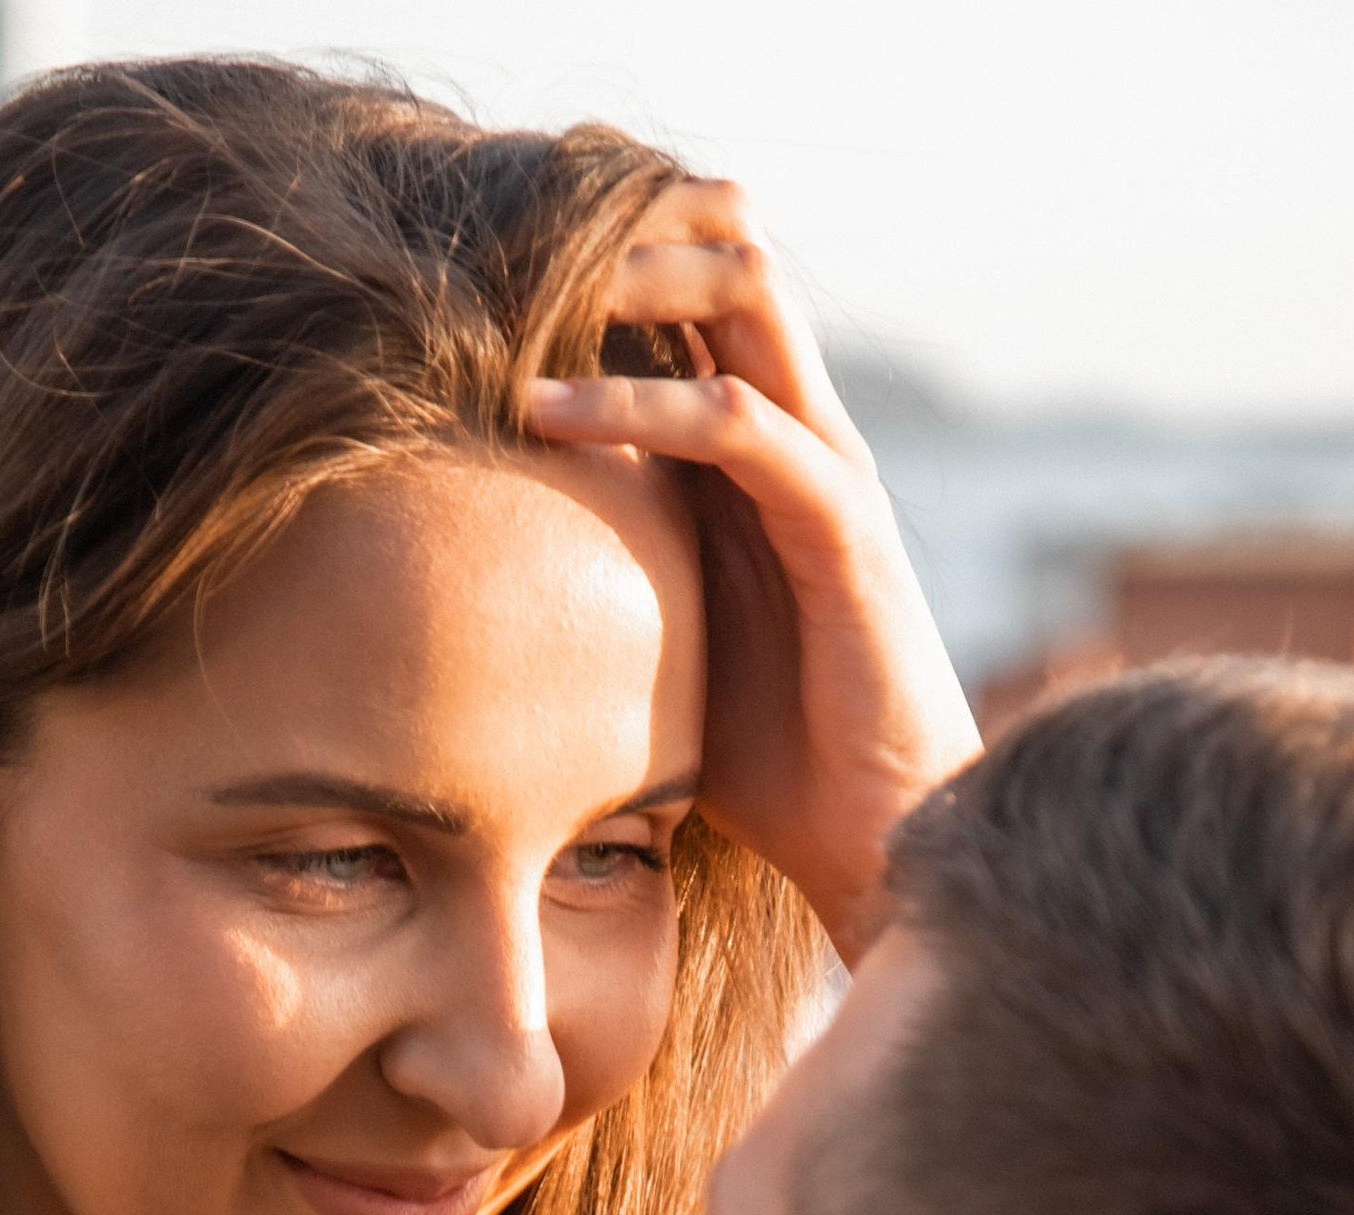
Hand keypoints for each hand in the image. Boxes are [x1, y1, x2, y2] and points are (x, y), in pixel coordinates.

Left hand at [526, 181, 977, 958]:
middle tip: (492, 248)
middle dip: (614, 236)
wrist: (879, 839)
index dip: (595, 269)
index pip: (684, 310)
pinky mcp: (841, 523)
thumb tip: (473, 596)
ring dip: (626, 282)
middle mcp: (798, 437)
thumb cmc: (772, 763)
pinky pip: (736, 423)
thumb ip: (599, 586)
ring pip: (738, 305)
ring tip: (509, 291)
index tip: (473, 272)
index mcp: (755, 456)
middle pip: (715, 269)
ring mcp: (826, 469)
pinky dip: (635, 406)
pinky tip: (540, 412)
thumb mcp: (656, 647)